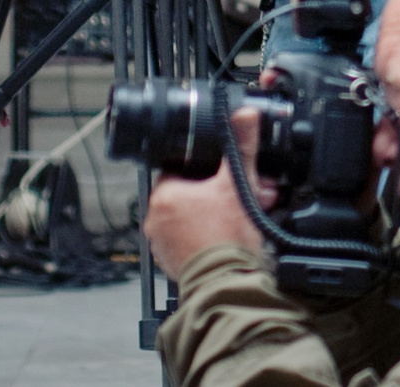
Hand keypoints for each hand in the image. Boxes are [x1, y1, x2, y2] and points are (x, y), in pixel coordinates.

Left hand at [144, 110, 276, 276]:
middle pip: (188, 193)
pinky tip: (226, 235)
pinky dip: (205, 235)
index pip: (180, 168)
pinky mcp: (170, 262)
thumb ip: (241, 147)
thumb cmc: (227, 239)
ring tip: (238, 216)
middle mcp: (155, 219)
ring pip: (189, 217)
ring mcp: (161, 243)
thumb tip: (244, 116)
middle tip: (239, 195)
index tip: (224, 173)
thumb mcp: (239, 184)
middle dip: (216, 193)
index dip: (206, 168)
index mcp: (163, 195)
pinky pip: (187, 239)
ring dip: (212, 213)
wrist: (227, 283)